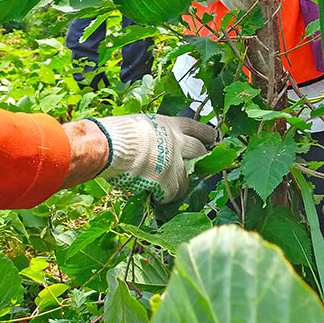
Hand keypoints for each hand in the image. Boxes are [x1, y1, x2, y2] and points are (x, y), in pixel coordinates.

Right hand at [89, 114, 216, 203]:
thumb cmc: (116, 133)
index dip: (205, 134)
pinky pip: (172, 194)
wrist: (111, 145)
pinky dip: (164, 197)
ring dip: (179, 185)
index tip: (212, 138)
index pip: (195, 128)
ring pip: (187, 178)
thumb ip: (153, 134)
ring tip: (168, 189)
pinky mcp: (167, 181)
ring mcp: (174, 162)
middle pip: (199, 152)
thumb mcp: (140, 125)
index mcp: (169, 125)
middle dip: (200, 160)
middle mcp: (177, 142)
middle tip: (197, 169)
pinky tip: (155, 197)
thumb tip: (152, 145)